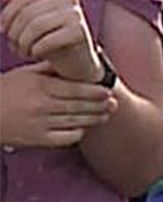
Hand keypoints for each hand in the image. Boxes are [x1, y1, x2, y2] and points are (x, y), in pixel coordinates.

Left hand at [0, 0, 102, 81]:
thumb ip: (16, 1)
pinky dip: (36, 50)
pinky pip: (48, 40)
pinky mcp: (79, 32)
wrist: (76, 61)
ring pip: (35, 26)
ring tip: (24, 52)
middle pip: (28, 13)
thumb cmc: (50, 37)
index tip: (3, 31)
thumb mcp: (31, 18)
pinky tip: (36, 54)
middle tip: (14, 47)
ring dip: (23, 43)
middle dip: (14, 33)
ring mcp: (77, 14)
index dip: (6, 17)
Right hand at [0, 61, 116, 147]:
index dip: (95, 91)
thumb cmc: (3, 91)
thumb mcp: (24, 74)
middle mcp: (42, 105)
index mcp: (40, 86)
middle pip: (80, 106)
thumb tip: (70, 61)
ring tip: (106, 115)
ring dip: (94, 119)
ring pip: (76, 121)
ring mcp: (40, 123)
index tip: (108, 91)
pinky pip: (65, 137)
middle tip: (114, 104)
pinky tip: (83, 128)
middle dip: (100, 105)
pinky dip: (77, 133)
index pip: (76, 89)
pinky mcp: (37, 139)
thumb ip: (48, 69)